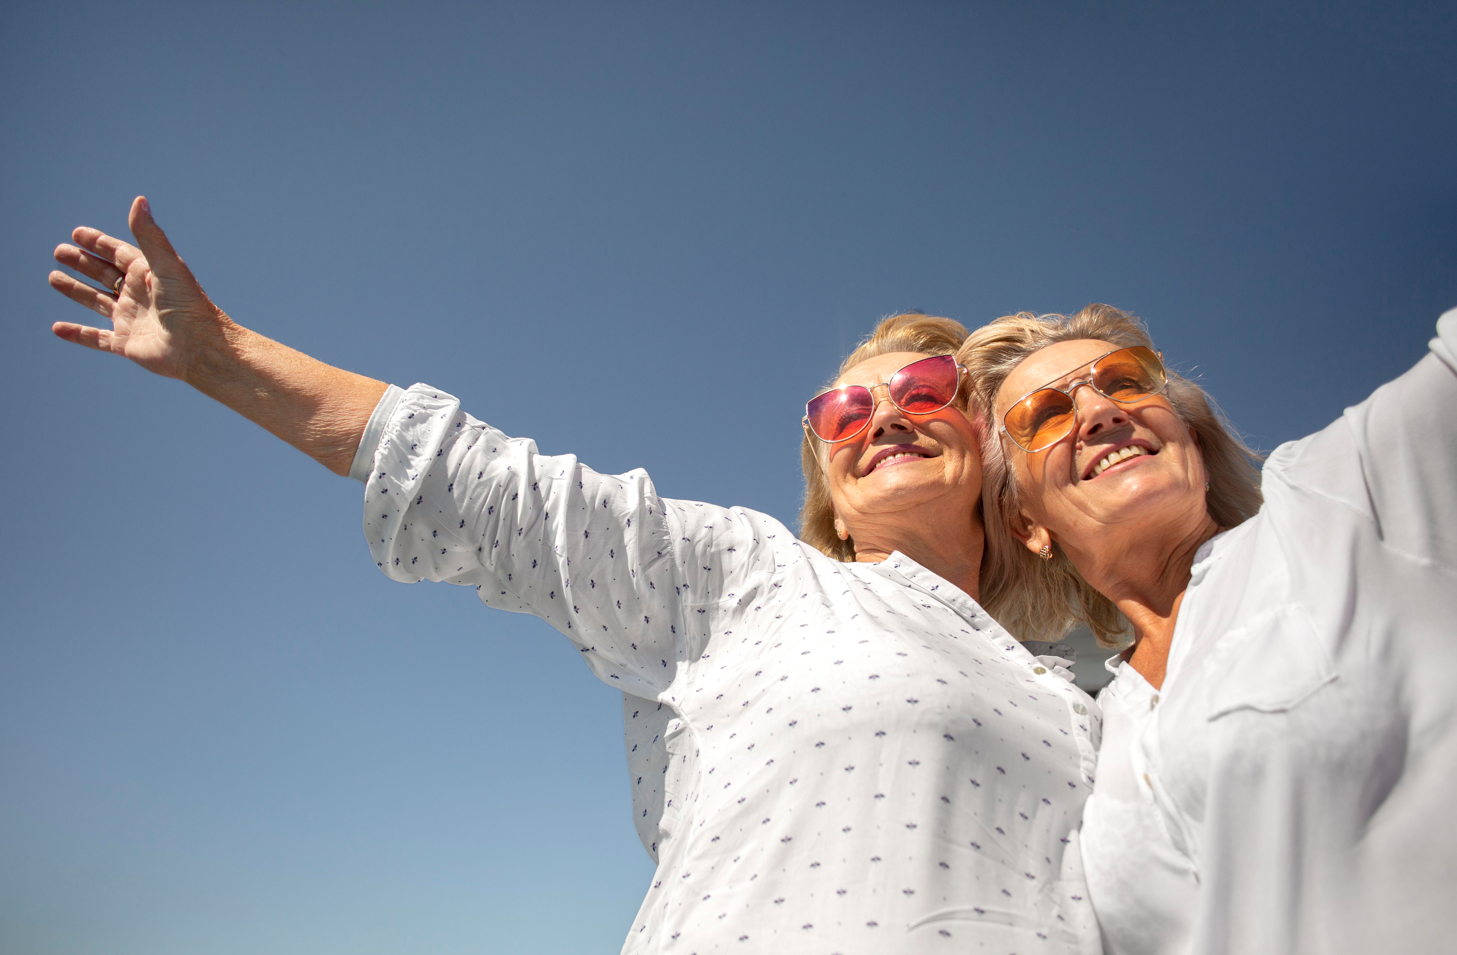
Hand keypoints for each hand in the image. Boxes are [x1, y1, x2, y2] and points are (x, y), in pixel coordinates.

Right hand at [49, 196, 231, 381]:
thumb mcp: (166, 265)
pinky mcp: (126, 343)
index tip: (76, 233)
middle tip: (59, 251)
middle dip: (83, 263)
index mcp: (149, 275)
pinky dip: (77, 334)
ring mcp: (131, 319)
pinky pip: (96, 338)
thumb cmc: (188, 304)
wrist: (200, 347)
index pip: (119, 254)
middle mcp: (139, 296)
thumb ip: (149, 235)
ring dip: (76, 290)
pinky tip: (57, 329)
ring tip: (53, 278)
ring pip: (97, 302)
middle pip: (105, 274)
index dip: (99, 243)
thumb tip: (139, 200)